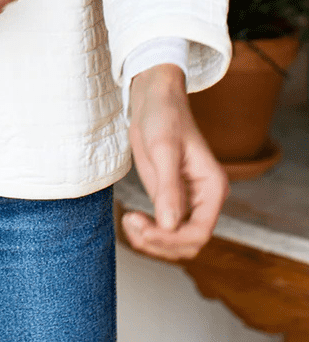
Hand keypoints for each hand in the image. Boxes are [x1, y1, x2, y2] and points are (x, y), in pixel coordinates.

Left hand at [122, 64, 228, 260]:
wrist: (154, 99)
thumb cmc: (164, 115)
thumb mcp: (164, 149)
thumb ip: (168, 187)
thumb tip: (169, 225)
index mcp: (213, 188)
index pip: (200, 232)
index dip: (171, 238)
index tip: (144, 228)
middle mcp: (204, 199)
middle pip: (188, 243)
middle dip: (160, 242)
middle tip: (132, 222)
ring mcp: (187, 200)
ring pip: (175, 240)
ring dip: (151, 241)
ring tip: (128, 220)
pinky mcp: (169, 198)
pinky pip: (163, 228)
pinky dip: (146, 232)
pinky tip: (130, 218)